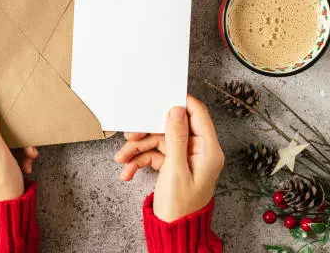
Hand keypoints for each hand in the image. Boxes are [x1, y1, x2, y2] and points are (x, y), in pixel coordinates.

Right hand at [114, 95, 223, 221]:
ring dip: (137, 149)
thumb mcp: (175, 170)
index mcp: (208, 150)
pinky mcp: (173, 165)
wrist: (173, 232)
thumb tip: (176, 110)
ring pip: (158, 142)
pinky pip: (154, 155)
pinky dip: (139, 161)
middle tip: (130, 135)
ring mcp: (184, 158)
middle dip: (147, 133)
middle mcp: (198, 150)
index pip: (198, 115)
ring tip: (121, 159)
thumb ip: (176, 138)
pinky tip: (127, 172)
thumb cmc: (180, 207)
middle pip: (171, 128)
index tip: (160, 97)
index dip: (180, 104)